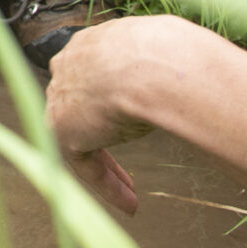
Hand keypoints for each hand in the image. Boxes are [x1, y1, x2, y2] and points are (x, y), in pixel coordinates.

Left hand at [45, 19, 157, 215]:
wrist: (152, 63)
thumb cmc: (167, 56)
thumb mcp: (161, 61)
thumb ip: (157, 74)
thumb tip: (186, 84)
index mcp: (92, 44)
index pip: (96, 77)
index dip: (114, 102)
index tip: (134, 119)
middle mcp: (69, 66)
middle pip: (82, 107)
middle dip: (105, 135)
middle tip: (127, 160)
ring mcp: (60, 95)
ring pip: (80, 137)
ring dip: (107, 168)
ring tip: (132, 196)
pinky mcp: (61, 126)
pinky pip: (83, 162)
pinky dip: (106, 184)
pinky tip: (130, 202)